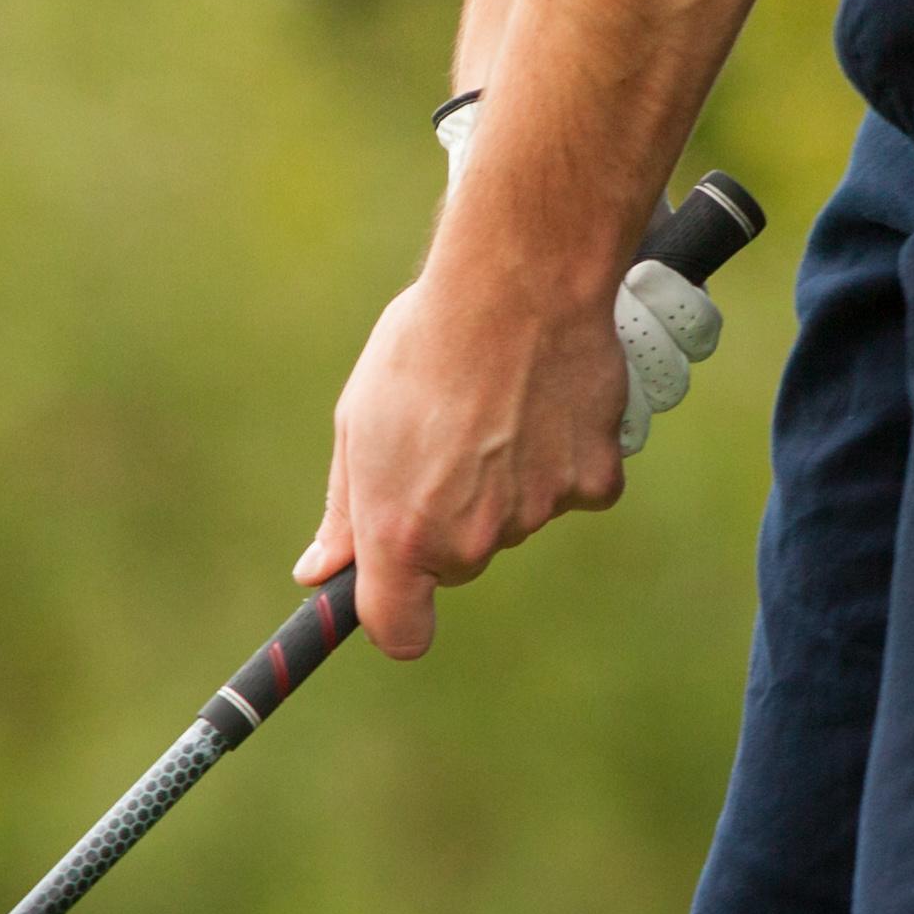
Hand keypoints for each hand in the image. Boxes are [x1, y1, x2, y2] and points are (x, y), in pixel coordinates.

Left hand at [293, 237, 633, 661]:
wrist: (515, 282)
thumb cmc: (423, 346)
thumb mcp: (359, 424)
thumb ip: (345, 512)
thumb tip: (319, 571)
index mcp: (401, 533)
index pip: (399, 631)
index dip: (396, 619)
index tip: (396, 598)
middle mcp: (470, 539)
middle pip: (459, 562)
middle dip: (452, 519)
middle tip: (451, 441)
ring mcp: (535, 514)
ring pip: (517, 519)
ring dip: (509, 479)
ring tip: (499, 403)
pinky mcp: (593, 483)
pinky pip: (576, 488)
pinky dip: (565, 456)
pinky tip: (548, 403)